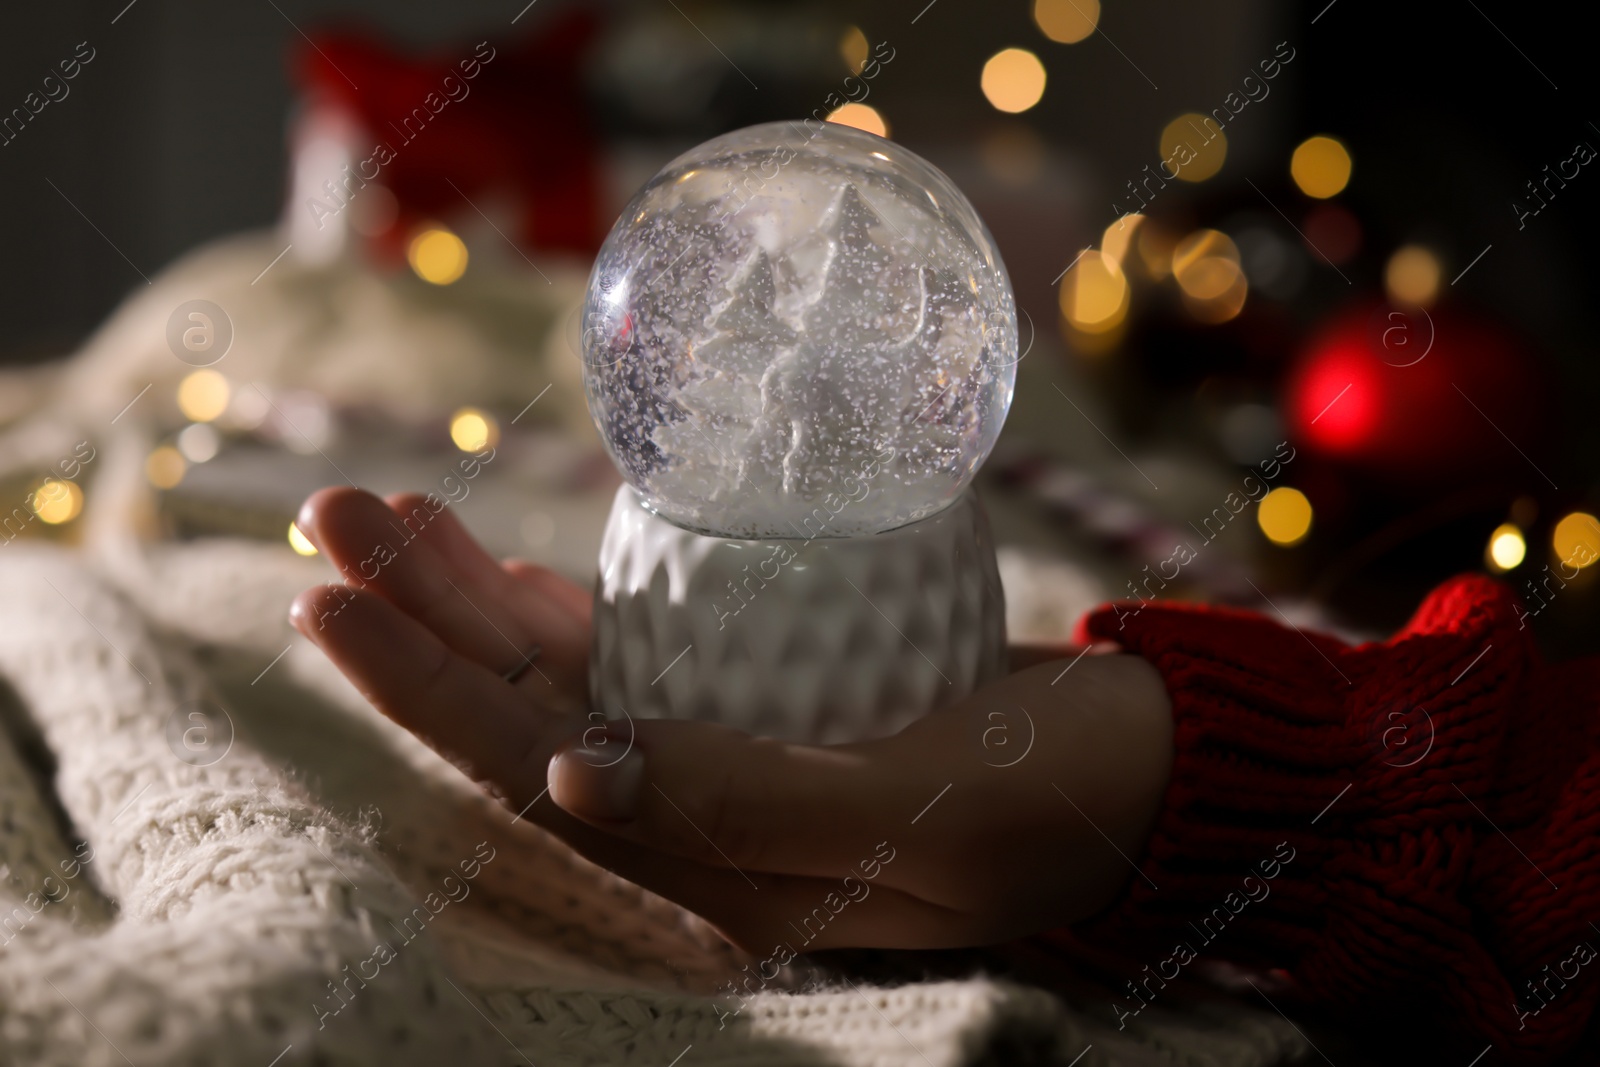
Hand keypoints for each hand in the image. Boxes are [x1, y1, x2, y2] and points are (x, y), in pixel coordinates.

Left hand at [290, 487, 1173, 952]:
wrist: (1154, 759)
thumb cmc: (1069, 793)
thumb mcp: (931, 810)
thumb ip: (759, 805)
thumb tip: (572, 774)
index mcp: (723, 870)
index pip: (538, 778)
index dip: (428, 692)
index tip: (334, 601)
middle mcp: (702, 815)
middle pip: (524, 712)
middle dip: (420, 618)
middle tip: (333, 510)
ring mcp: (728, 745)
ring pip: (563, 669)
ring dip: (468, 589)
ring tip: (384, 504)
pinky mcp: (764, 687)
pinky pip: (635, 640)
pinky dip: (561, 588)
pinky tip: (495, 546)